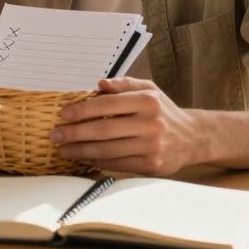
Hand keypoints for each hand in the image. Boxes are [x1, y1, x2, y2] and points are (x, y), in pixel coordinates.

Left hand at [50, 77, 202, 174]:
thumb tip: (98, 83)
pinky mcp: (151, 165)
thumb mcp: (149, 89)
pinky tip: (83, 158)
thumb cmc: (163, 111)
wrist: (192, 138)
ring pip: (107, 150)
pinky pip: (117, 164)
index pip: (107, 104)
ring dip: (80, 151)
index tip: (63, 114)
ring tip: (64, 149)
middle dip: (74, 133)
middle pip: (103, 129)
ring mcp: (151, 146)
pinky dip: (96, 161)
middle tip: (56, 135)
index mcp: (147, 101)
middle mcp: (150, 124)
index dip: (82, 110)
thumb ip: (124, 84)